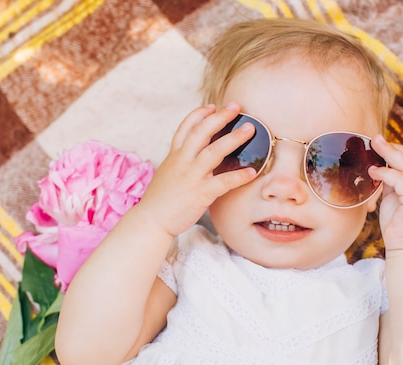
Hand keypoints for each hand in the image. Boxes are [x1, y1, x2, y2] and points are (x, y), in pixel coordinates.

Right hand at [136, 102, 256, 236]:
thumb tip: (194, 156)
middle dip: (219, 117)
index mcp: (174, 155)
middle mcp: (182, 161)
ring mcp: (191, 176)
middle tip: (236, 106)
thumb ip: (181, 161)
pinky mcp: (200, 193)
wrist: (151, 220)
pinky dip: (239, 176)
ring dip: (233, 138)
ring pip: (214, 151)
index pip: (186, 127)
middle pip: (201, 132)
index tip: (213, 106)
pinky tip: (252, 172)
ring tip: (249, 128)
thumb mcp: (167, 173)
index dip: (200, 114)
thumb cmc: (160, 199)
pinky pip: (223, 181)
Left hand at [368, 135, 402, 250]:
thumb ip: (394, 183)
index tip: (384, 143)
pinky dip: (386, 174)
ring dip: (390, 155)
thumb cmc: (400, 229)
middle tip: (376, 138)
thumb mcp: (397, 200)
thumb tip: (382, 166)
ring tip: (374, 146)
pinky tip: (373, 171)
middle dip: (395, 148)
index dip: (402, 151)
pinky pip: (402, 180)